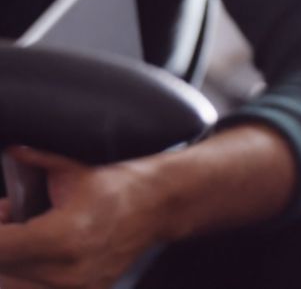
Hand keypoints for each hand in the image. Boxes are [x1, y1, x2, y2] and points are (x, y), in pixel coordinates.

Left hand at [0, 147, 165, 288]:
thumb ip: (36, 161)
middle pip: (3, 269)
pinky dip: (27, 272)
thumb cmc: (118, 187)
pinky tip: (37, 251)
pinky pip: (36, 288)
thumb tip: (13, 151)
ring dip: (9, 260)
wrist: (158, 206)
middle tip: (8, 216)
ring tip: (23, 235)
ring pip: (15, 283)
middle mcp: (70, 269)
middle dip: (0, 242)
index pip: (1, 247)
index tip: (1, 213)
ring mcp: (78, 287)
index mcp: (65, 236)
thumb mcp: (73, 170)